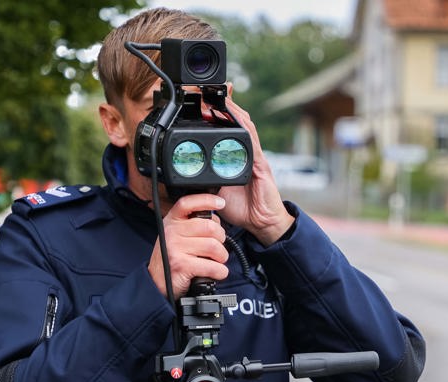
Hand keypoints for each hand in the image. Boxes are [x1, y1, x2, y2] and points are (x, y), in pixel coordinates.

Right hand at [148, 193, 228, 297]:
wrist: (157, 281)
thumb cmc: (171, 257)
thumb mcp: (176, 235)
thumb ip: (191, 225)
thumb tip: (215, 219)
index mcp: (172, 221)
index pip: (188, 203)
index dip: (206, 200)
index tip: (220, 202)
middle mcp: (172, 232)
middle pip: (209, 227)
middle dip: (221, 238)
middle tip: (218, 247)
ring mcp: (175, 248)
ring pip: (213, 247)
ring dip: (222, 256)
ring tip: (217, 260)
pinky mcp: (181, 265)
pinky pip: (212, 266)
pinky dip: (220, 271)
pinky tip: (216, 272)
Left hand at [215, 98, 294, 245]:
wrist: (261, 223)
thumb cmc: (241, 208)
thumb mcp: (215, 191)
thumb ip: (205, 179)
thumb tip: (186, 174)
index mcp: (234, 156)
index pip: (225, 129)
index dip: (215, 113)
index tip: (201, 100)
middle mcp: (246, 152)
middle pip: (236, 121)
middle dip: (223, 103)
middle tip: (206, 91)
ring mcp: (254, 156)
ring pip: (244, 126)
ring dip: (231, 110)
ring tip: (216, 98)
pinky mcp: (260, 164)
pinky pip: (252, 142)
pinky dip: (244, 128)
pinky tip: (236, 116)